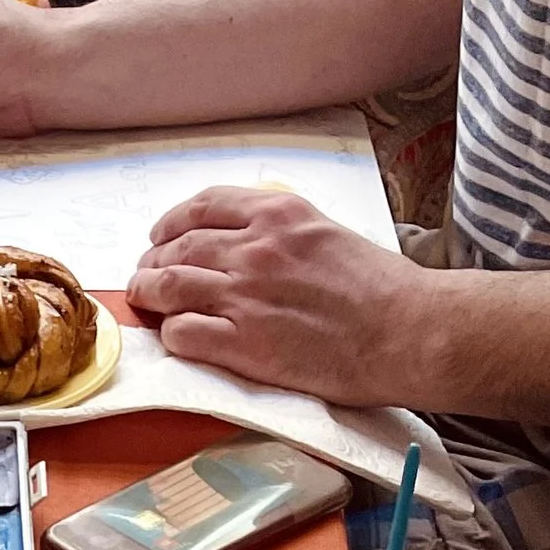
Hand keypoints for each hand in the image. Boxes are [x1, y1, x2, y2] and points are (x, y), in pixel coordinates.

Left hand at [125, 187, 432, 401]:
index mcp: (279, 213)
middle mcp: (255, 248)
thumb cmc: (379, 288)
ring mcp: (245, 296)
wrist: (406, 330)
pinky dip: (171, 335)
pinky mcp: (244, 344)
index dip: (171, 222)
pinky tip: (175, 337)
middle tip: (145, 275)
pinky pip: (183, 334)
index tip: (160, 235)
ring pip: (170, 288)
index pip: (204, 205)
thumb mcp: (327, 232)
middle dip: (153, 262)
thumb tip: (250, 238)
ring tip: (144, 301)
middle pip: (178, 248)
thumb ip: (284, 230)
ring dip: (149, 295)